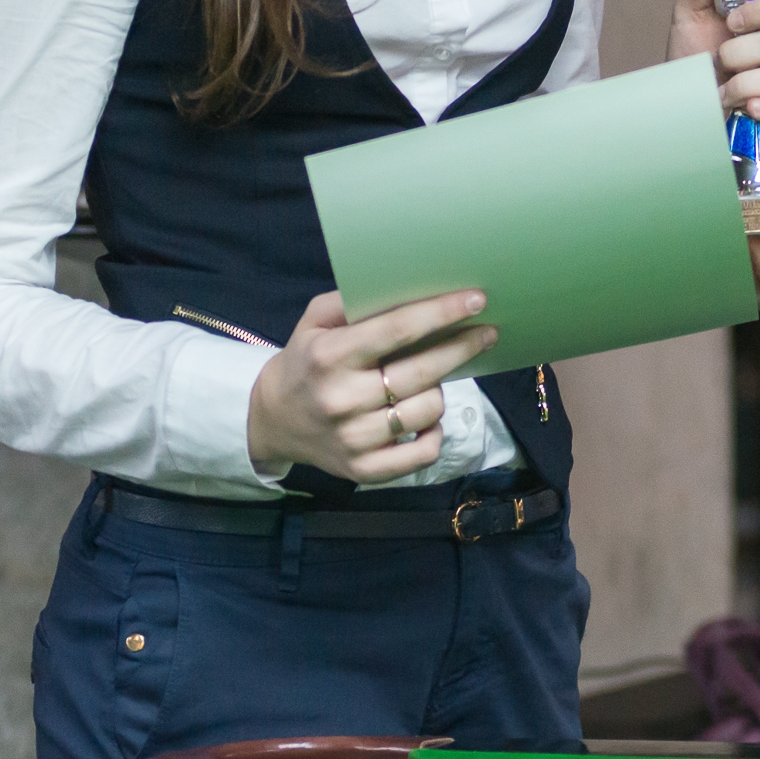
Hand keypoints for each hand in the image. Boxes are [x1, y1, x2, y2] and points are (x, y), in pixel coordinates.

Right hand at [245, 287, 497, 483]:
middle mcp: (341, 399)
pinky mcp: (363, 470)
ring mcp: (353, 439)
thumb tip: (406, 287)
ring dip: (439, 391)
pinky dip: (434, 434)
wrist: (272, 420)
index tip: (476, 299)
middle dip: (462, 347)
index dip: (441, 313)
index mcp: (329, 357)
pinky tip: (428, 419)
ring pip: (427, 410)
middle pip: (421, 371)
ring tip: (433, 379)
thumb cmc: (306, 360)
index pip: (397, 330)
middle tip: (486, 333)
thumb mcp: (315, 321)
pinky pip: (422, 453)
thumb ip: (352, 301)